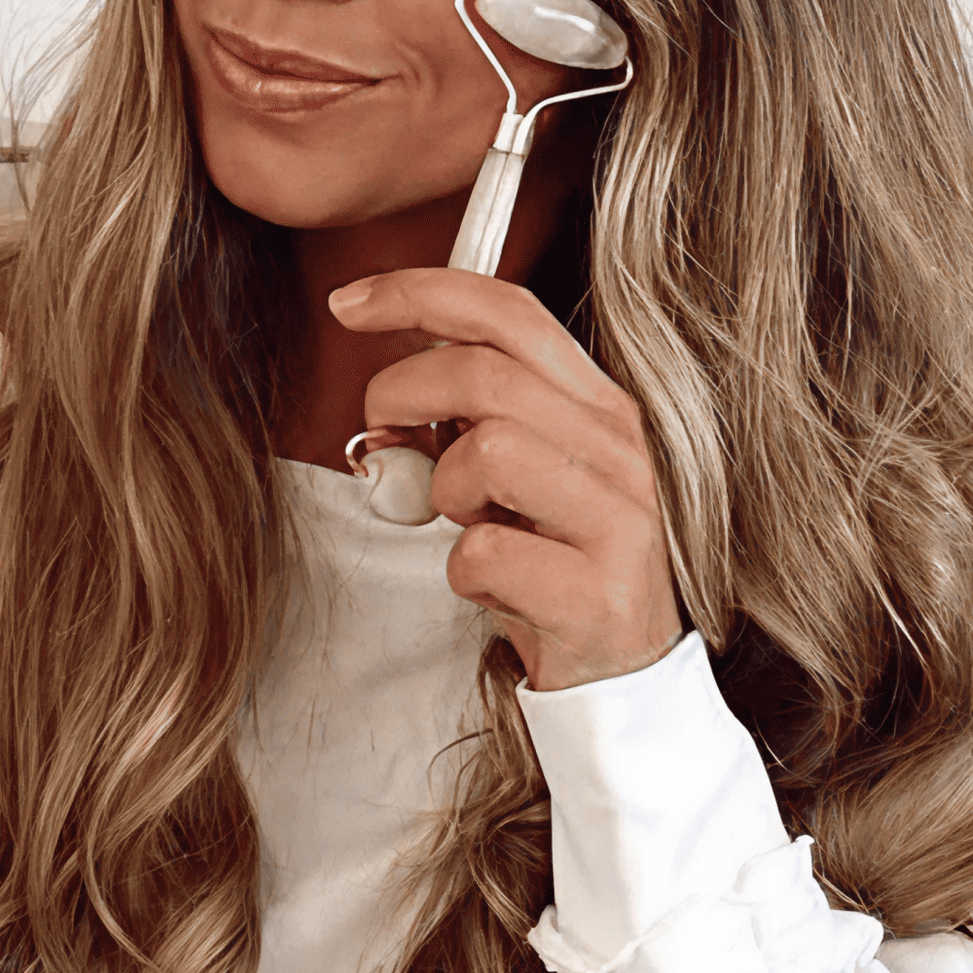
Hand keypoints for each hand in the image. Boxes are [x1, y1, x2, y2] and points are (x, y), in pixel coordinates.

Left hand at [331, 268, 684, 691]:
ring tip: (469, 523)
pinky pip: (482, 554)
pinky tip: (493, 587)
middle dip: (402, 394)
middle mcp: (621, 449)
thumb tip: (395, 387)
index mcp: (601, 407)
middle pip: (483, 374)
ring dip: (446, 492)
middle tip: (384, 437)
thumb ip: (479, 415)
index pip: (510, 314)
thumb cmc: (558, 565)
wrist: (623, 679)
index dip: (420, 293)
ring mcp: (618, 519)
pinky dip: (463, 573)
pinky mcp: (597, 592)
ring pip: (488, 453)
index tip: (349, 301)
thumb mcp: (527, 472)